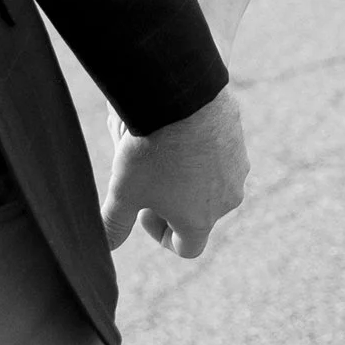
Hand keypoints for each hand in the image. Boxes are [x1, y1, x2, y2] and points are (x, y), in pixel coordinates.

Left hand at [101, 86, 248, 259]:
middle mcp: (227, 199)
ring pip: (211, 181)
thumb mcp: (123, 191)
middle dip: (172, 202)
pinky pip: (220, 152)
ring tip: (162, 153)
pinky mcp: (239, 138)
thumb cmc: (152, 151)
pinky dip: (200, 149)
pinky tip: (177, 130)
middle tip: (148, 180)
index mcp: (200, 220)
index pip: (187, 248)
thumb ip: (114, 224)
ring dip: (187, 176)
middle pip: (199, 212)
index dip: (160, 235)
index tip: (143, 210)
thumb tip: (106, 247)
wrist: (181, 97)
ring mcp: (238, 167)